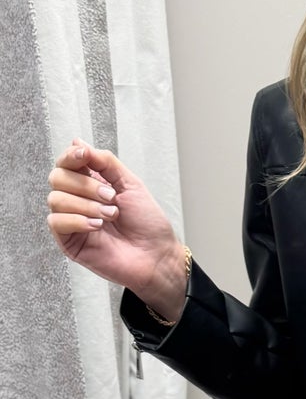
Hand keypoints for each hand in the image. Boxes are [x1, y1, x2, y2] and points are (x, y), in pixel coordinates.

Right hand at [46, 138, 184, 308]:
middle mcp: (77, 200)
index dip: (71, 156)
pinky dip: (77, 220)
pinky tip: (97, 226)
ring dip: (86, 205)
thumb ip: (104, 161)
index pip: (65, 163)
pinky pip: (56, 222)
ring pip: (55, 199)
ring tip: (111, 215)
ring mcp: (72, 221)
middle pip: (57, 177)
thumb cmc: (147, 223)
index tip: (84, 156)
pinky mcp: (69, 242)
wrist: (157, 255)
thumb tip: (77, 143)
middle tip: (111, 197)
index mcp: (90, 184)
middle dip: (85, 185)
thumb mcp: (129, 183)